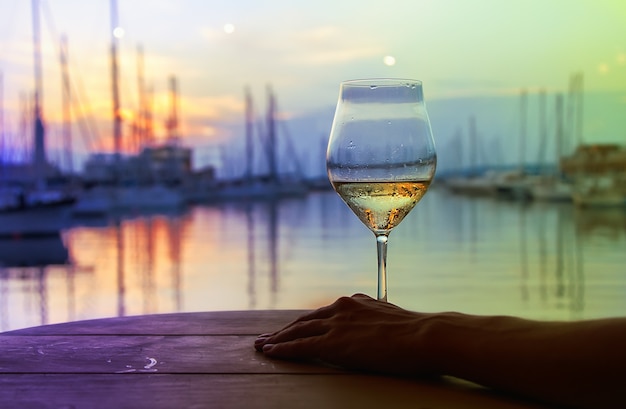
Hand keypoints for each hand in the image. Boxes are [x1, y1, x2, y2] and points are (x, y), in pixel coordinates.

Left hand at [255, 294, 437, 375]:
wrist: (426, 335)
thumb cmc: (417, 332)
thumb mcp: (392, 319)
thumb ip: (375, 320)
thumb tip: (374, 327)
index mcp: (355, 303)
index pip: (322, 314)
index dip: (304, 322)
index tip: (292, 328)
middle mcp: (342, 308)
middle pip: (304, 320)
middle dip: (284, 330)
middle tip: (267, 338)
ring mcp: (337, 324)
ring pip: (298, 331)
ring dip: (278, 339)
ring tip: (262, 346)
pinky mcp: (335, 343)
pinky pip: (302, 346)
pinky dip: (284, 349)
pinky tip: (271, 352)